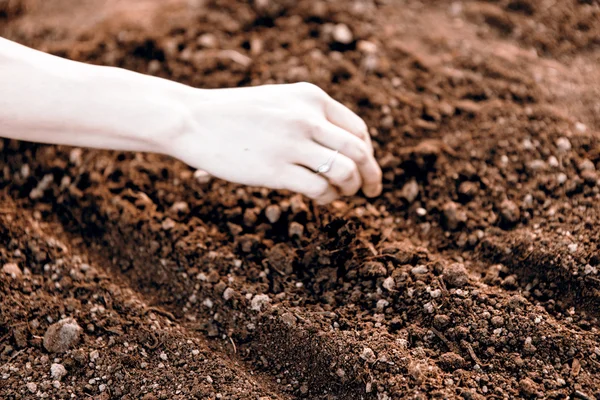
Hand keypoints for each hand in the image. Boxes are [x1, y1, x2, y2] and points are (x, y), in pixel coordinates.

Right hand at [167, 82, 381, 203]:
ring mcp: (292, 143)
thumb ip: (311, 117)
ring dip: (351, 188)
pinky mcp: (276, 170)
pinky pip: (320, 189)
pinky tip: (321, 199)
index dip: (368, 153)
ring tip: (341, 194)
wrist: (193, 120)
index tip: (365, 168)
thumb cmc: (235, 114)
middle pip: (359, 152)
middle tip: (374, 191)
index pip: (357, 130)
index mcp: (311, 97)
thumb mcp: (280, 101)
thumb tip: (343, 149)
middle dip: (373, 176)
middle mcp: (307, 117)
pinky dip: (328, 198)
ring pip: (345, 172)